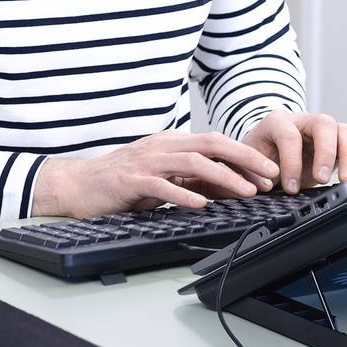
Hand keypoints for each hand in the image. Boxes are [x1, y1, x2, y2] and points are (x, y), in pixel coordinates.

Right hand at [32, 131, 279, 218]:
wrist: (77, 185)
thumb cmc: (119, 182)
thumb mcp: (160, 177)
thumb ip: (188, 178)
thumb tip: (224, 186)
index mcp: (169, 143)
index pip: (214, 143)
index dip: (244, 155)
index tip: (268, 171)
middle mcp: (160, 146)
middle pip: (210, 145)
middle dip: (244, 159)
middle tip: (269, 175)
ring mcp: (145, 162)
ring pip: (192, 163)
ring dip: (223, 177)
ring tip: (246, 191)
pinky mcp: (130, 181)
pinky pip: (161, 185)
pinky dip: (184, 194)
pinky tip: (201, 204)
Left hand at [242, 111, 346, 193]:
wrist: (265, 156)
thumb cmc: (257, 158)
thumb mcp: (249, 165)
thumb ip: (253, 174)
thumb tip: (263, 186)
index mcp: (277, 122)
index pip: (289, 136)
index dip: (291, 163)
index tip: (290, 188)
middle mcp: (303, 121)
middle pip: (323, 124)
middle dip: (325, 152)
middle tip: (321, 179)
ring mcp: (322, 131)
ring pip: (343, 131)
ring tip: (346, 181)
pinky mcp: (335, 143)